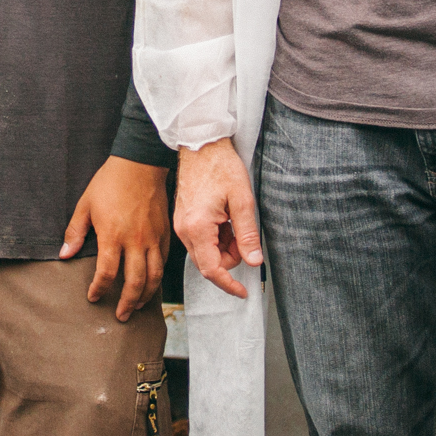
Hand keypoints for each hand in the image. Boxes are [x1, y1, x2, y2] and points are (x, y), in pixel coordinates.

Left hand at [60, 156, 171, 321]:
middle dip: (126, 303)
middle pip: (135, 282)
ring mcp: (153, 238)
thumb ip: (75, 232)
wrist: (140, 163)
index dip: (99, 289)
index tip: (93, 297)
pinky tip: (152, 283)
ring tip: (137, 307)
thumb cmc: (110, 182)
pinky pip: (163, 261)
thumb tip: (65, 254)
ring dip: (146, 296)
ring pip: (154, 276)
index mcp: (113, 235)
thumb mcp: (85, 205)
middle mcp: (135, 241)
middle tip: (120, 316)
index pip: (107, 273)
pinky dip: (158, 277)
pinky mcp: (164, 233)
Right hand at [172, 138, 262, 298]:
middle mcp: (184, 230)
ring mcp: (181, 224)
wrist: (201, 144)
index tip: (243, 291)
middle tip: (245, 238)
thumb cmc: (221, 166)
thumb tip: (254, 261)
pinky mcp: (183, 219)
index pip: (212, 270)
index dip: (229, 284)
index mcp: (198, 227)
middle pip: (208, 263)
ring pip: (205, 252)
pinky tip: (225, 219)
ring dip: (224, 247)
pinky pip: (200, 240)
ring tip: (235, 221)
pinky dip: (216, 237)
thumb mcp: (242, 200)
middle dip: (230, 258)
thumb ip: (247, 235)